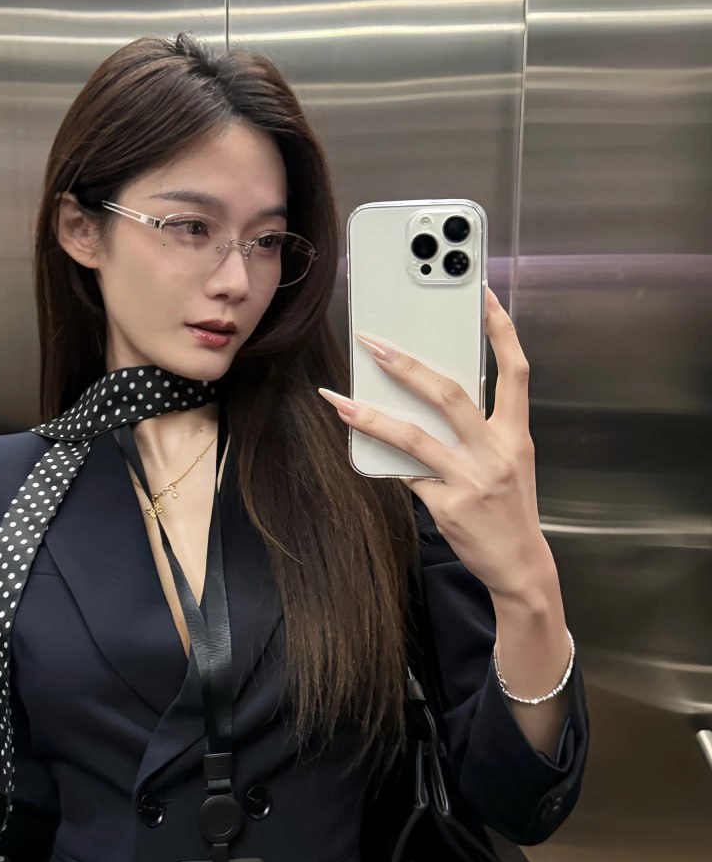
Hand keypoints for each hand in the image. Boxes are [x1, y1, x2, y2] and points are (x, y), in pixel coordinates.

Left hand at [319, 287, 553, 598]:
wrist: (521, 566)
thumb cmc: (510, 507)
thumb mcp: (509, 461)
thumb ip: (478, 429)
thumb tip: (428, 396)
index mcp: (516, 434)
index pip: (516, 371)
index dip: (501, 331)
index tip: (483, 296)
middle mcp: (496, 452)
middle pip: (450, 395)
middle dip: (409, 367)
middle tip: (375, 345)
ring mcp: (471, 479)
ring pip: (414, 437)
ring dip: (371, 416)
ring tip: (340, 400)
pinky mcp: (447, 506)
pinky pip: (406, 475)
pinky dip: (383, 459)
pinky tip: (360, 446)